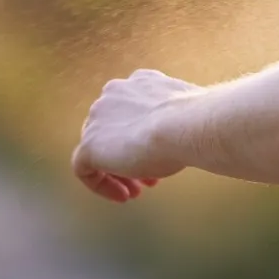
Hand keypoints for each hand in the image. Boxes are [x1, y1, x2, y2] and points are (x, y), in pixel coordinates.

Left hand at [72, 69, 196, 202]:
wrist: (185, 126)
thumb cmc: (194, 121)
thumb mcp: (185, 114)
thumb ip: (174, 119)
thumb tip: (182, 135)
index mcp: (138, 82)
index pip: (132, 111)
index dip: (144, 137)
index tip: (159, 155)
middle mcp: (113, 94)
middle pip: (113, 130)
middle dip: (131, 155)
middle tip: (148, 178)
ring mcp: (97, 119)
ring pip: (100, 149)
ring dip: (118, 171)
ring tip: (136, 191)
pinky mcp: (89, 145)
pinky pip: (85, 169)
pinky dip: (100, 184)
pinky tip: (121, 195)